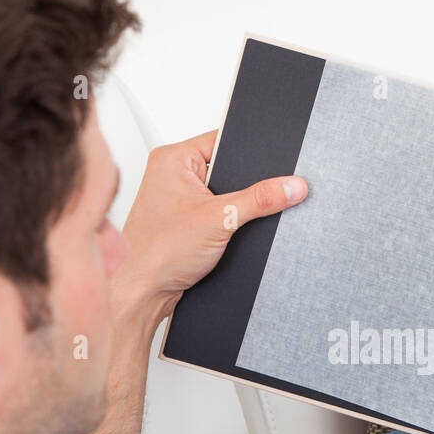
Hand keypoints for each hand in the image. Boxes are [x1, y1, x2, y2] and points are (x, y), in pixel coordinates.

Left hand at [117, 130, 306, 322]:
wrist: (142, 292)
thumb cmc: (156, 253)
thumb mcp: (221, 219)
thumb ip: (261, 200)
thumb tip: (291, 186)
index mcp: (173, 159)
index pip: (223, 140)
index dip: (250, 154)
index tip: (272, 168)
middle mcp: (172, 175)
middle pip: (227, 169)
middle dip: (242, 188)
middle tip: (240, 205)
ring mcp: (177, 200)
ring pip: (223, 195)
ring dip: (233, 210)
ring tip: (224, 224)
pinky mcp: (185, 223)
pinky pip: (217, 215)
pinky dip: (226, 226)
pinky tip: (222, 238)